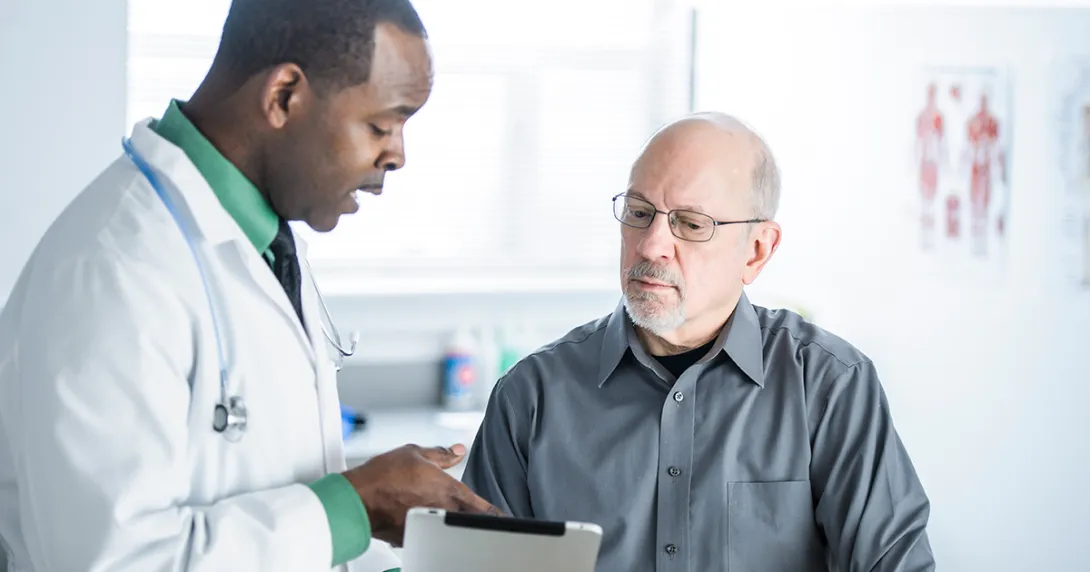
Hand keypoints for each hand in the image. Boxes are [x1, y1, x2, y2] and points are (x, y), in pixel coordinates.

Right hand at [343, 443, 502, 546]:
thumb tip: (457, 450)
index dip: (496, 514)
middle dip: (477, 519)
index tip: (504, 517)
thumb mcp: (415, 453)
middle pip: (471, 521)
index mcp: (449, 490)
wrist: (358, 499)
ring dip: (453, 523)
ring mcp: (428, 527)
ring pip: (450, 528)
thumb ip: (441, 454)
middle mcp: (442, 510)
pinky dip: (430, 528)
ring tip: (452, 518)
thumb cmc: (382, 476)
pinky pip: (428, 534)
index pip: (483, 507)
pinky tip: (422, 519)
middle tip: (483, 519)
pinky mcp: (412, 537)